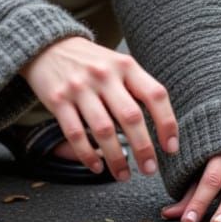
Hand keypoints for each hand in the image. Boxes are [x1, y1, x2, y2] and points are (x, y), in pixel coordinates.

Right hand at [21, 37, 177, 180]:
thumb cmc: (92, 62)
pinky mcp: (58, 100)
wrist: (49, 46)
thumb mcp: (118, 64)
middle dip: (144, 148)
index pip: (155, 94)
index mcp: (126, 65)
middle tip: (150, 169)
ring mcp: (80, 87)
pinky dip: (87, 155)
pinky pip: (75, 133)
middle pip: (131, 116)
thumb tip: (162, 125)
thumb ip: (137, 87)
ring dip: (116, 158)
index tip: (171, 147)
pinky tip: (97, 167)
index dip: (167, 123)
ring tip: (124, 175)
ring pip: (103, 130)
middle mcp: (105, 74)